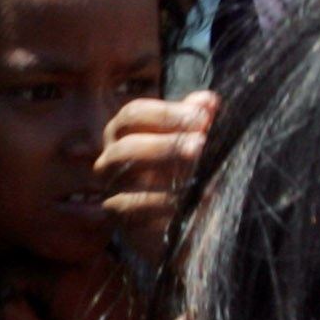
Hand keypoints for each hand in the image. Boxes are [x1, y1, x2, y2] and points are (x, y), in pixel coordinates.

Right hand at [96, 91, 216, 265]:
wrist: (178, 218)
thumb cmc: (181, 169)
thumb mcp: (190, 140)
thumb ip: (196, 119)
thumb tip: (208, 101)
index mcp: (124, 133)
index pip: (133, 114)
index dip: (166, 113)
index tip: (202, 117)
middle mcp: (110, 159)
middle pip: (126, 145)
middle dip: (165, 143)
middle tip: (200, 144)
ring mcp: (111, 188)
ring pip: (124, 175)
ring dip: (161, 169)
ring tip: (196, 167)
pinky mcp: (118, 216)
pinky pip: (129, 206)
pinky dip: (159, 201)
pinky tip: (186, 198)